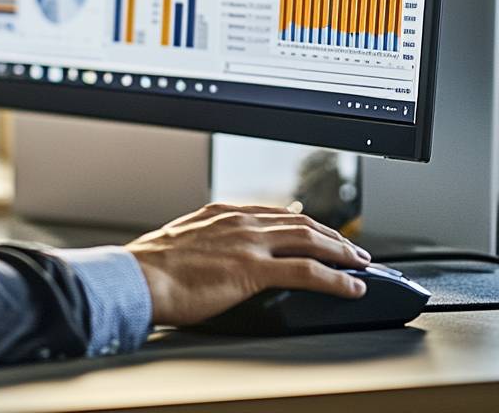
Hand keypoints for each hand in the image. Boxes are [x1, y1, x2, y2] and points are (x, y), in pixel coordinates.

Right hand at [126, 202, 370, 325]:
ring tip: (361, 265)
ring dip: (342, 252)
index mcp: (223, 214)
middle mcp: (240, 222)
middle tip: (354, 249)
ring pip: (309, 241)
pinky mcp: (252, 270)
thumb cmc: (152, 266)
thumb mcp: (181, 239)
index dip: (305, 223)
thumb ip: (206, 239)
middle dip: (332, 236)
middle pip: (300, 223)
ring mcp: (248, 244)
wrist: (139, 276)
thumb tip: (215, 251)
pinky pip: (307, 272)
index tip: (319, 231)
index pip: (275, 213)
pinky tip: (352, 287)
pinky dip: (336, 278)